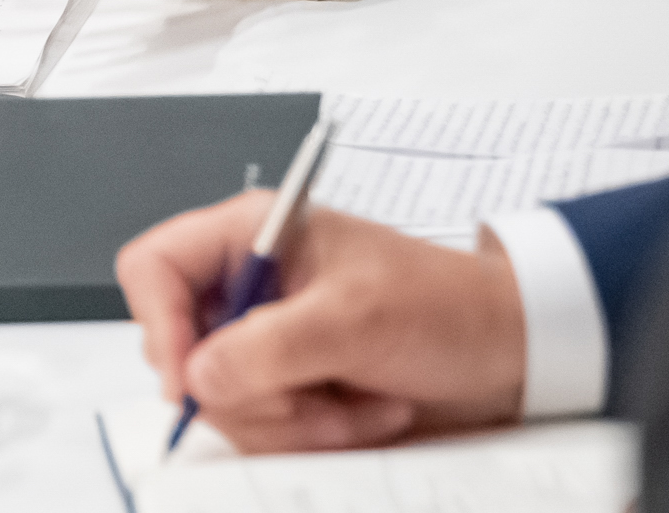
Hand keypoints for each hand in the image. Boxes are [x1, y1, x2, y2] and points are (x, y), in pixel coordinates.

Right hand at [117, 190, 526, 450]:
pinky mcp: (290, 383)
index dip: (158, 324)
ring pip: (224, 400)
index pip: (154, 269)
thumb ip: (267, 347)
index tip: (190, 381)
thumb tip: (197, 378)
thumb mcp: (356, 320)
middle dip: (253, 391)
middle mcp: (247, 284)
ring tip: (359, 398)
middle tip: (312, 390)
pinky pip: (265, 426)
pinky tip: (366, 409)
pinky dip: (316, 432)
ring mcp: (267, 338)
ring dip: (296, 419)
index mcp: (250, 235)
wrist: (515, 352)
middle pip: (185, 352)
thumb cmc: (446, 307)